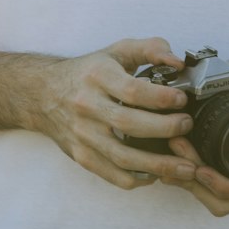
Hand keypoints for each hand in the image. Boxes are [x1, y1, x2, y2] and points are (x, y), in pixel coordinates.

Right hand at [39, 37, 197, 190]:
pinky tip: (157, 175)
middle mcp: (87, 105)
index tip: (182, 100)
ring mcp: (83, 134)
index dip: (161, 98)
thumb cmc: (87, 73)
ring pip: (123, 157)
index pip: (132, 91)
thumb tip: (178, 63)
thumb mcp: (116, 51)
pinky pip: (113, 174)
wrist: (41, 93)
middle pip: (129, 124)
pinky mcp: (81, 156)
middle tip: (187, 127)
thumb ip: (150, 49)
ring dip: (159, 165)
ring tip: (186, 166)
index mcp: (97, 76)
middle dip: (165, 129)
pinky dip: (138, 179)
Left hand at [166, 79, 228, 216]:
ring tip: (173, 159)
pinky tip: (185, 162)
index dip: (222, 184)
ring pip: (222, 201)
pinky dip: (201, 182)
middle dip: (197, 185)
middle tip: (176, 157)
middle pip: (227, 202)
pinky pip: (223, 191)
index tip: (199, 169)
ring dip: (195, 185)